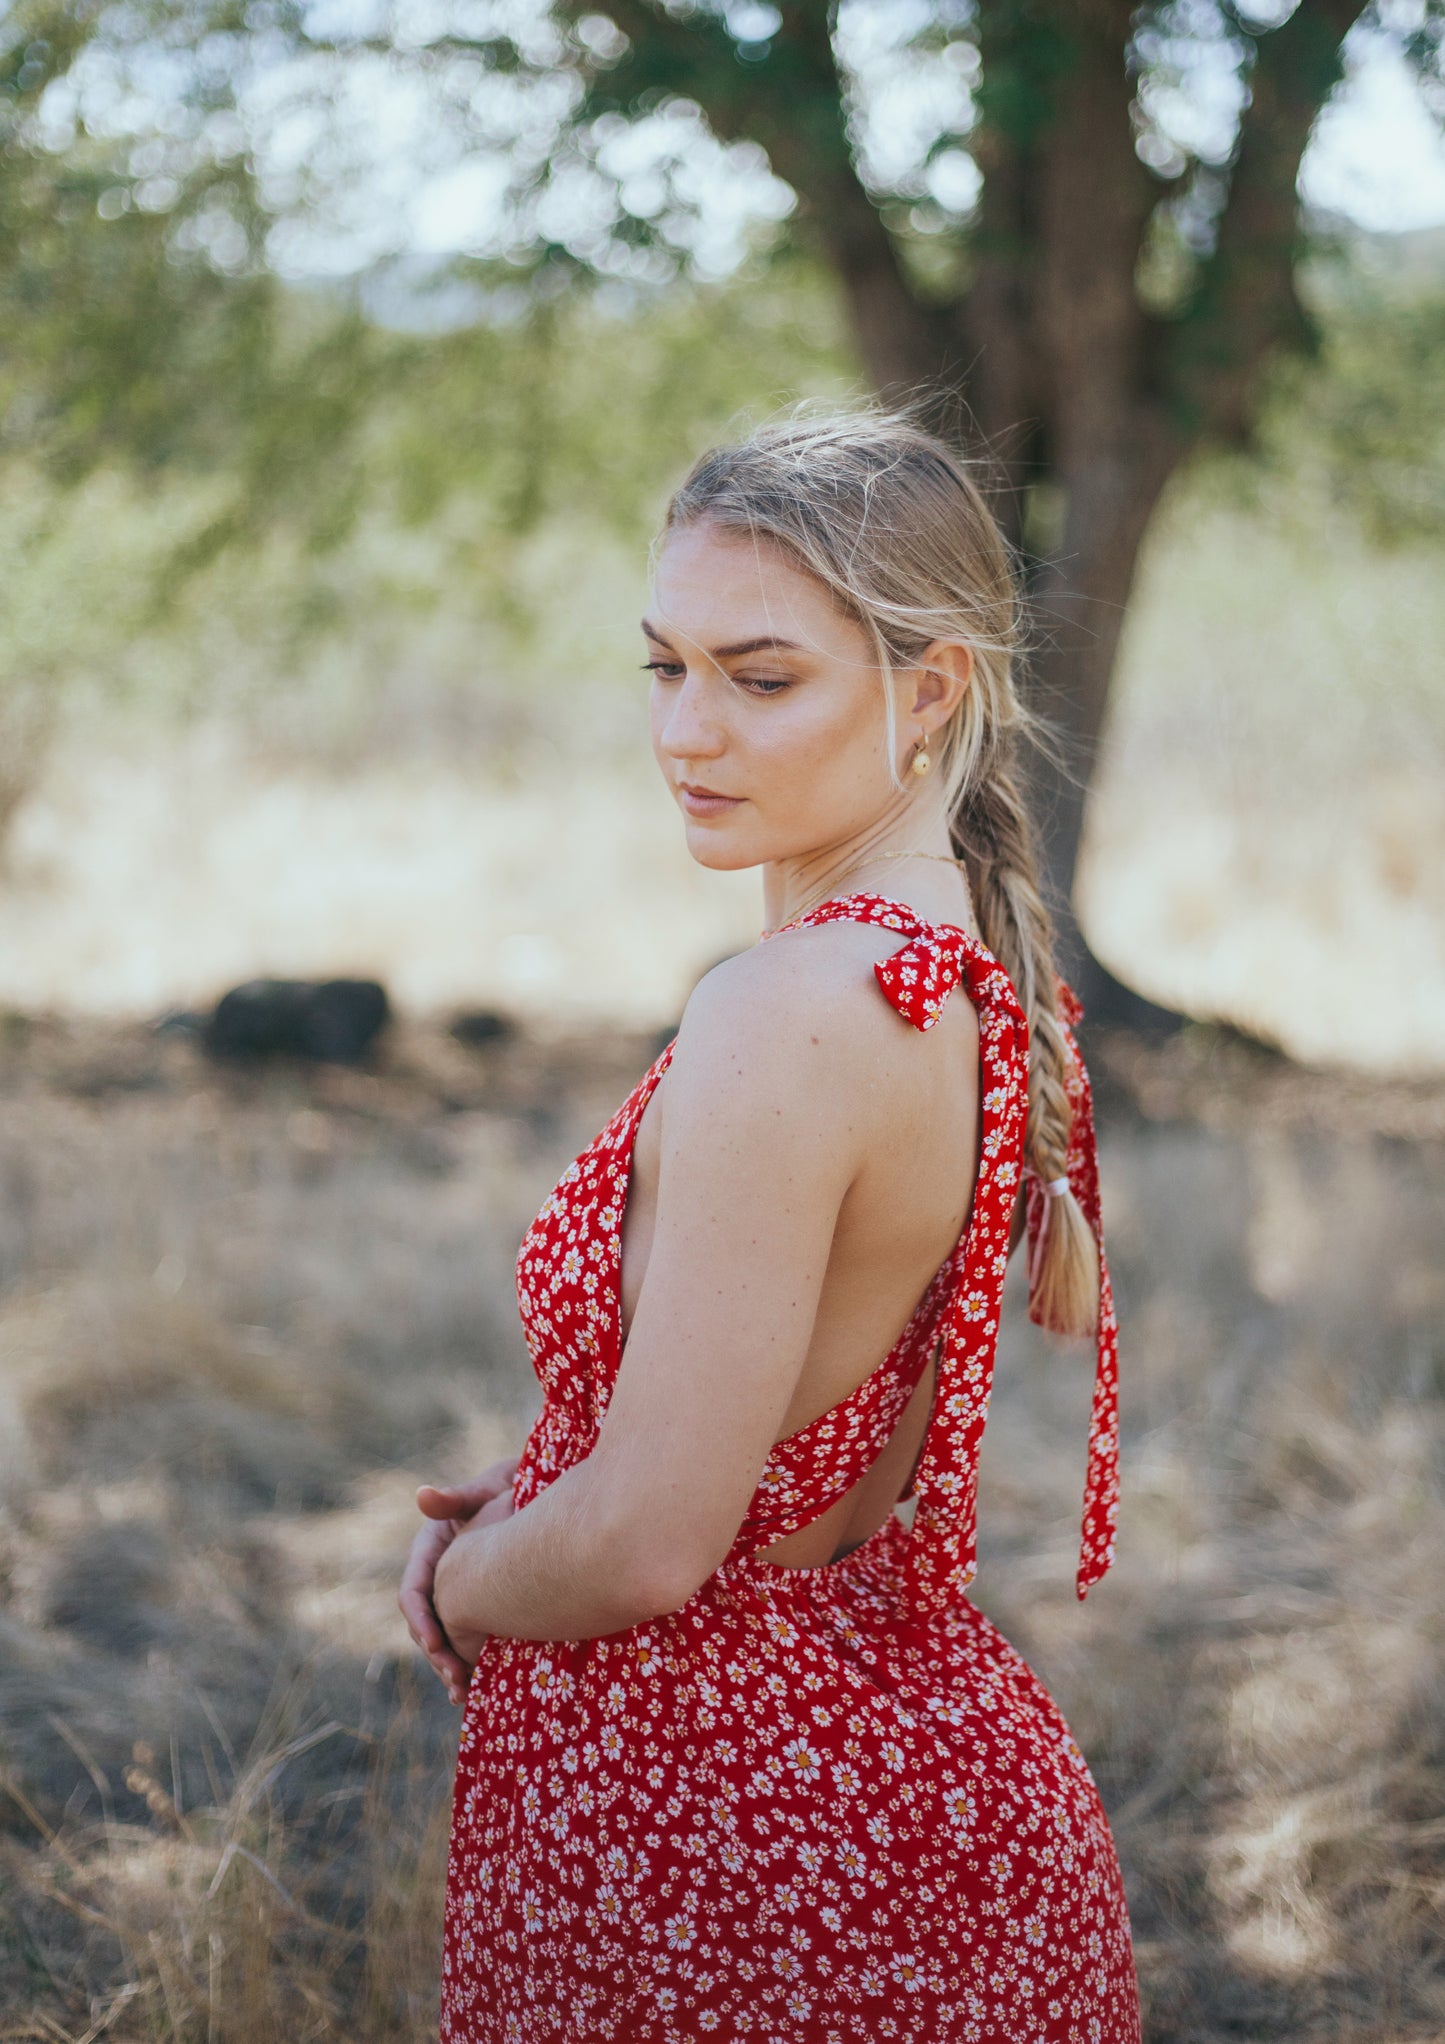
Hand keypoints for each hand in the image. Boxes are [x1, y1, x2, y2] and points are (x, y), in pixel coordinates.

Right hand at [399, 1455, 518, 1703]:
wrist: (540, 1492)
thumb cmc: (512, 1485)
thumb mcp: (488, 1490)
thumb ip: (459, 1499)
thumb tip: (423, 1495)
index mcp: (429, 1549)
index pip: (413, 1593)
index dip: (422, 1621)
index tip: (436, 1644)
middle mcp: (437, 1574)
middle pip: (425, 1624)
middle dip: (437, 1655)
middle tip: (454, 1680)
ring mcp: (456, 1591)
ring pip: (444, 1637)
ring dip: (449, 1667)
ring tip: (461, 1692)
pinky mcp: (478, 1604)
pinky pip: (466, 1638)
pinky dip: (467, 1663)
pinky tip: (474, 1687)